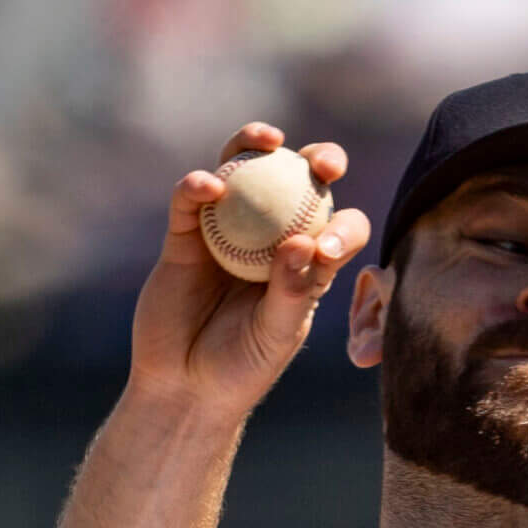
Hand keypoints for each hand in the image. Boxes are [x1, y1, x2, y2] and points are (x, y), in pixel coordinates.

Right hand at [127, 124, 371, 417]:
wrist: (183, 387)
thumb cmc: (242, 368)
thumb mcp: (276, 334)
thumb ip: (293, 291)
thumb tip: (305, 240)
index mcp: (305, 263)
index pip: (338, 229)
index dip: (345, 226)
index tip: (328, 249)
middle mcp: (269, 238)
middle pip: (298, 183)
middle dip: (319, 160)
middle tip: (324, 162)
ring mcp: (226, 232)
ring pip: (244, 174)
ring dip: (255, 145)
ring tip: (268, 140)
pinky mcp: (184, 237)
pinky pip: (190, 201)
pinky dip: (198, 186)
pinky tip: (208, 185)